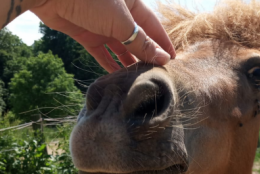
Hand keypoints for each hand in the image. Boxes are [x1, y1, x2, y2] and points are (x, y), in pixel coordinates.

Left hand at [30, 0, 175, 72]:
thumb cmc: (90, 0)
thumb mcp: (121, 22)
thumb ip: (141, 42)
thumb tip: (163, 58)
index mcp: (132, 3)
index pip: (153, 26)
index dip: (163, 43)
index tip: (173, 61)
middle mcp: (118, 14)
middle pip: (136, 38)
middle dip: (146, 56)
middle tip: (157, 75)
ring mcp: (101, 25)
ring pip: (119, 48)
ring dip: (128, 63)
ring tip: (140, 80)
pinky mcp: (86, 34)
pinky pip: (101, 53)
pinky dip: (109, 65)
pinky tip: (119, 78)